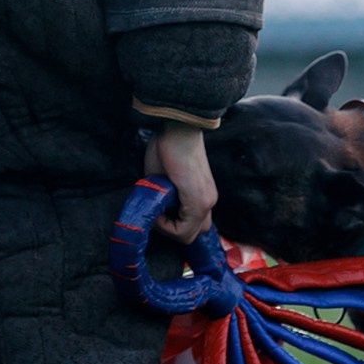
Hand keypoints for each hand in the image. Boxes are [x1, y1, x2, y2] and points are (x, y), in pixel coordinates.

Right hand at [144, 122, 216, 242]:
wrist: (177, 128)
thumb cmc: (169, 146)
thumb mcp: (165, 179)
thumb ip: (165, 197)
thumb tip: (155, 209)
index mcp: (202, 195)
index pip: (191, 226)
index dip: (170, 225)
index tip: (156, 210)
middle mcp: (209, 202)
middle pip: (194, 234)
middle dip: (171, 229)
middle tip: (158, 213)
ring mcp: (206, 202)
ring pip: (189, 235)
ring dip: (168, 228)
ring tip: (157, 209)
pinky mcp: (199, 201)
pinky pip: (183, 230)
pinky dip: (166, 225)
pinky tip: (157, 209)